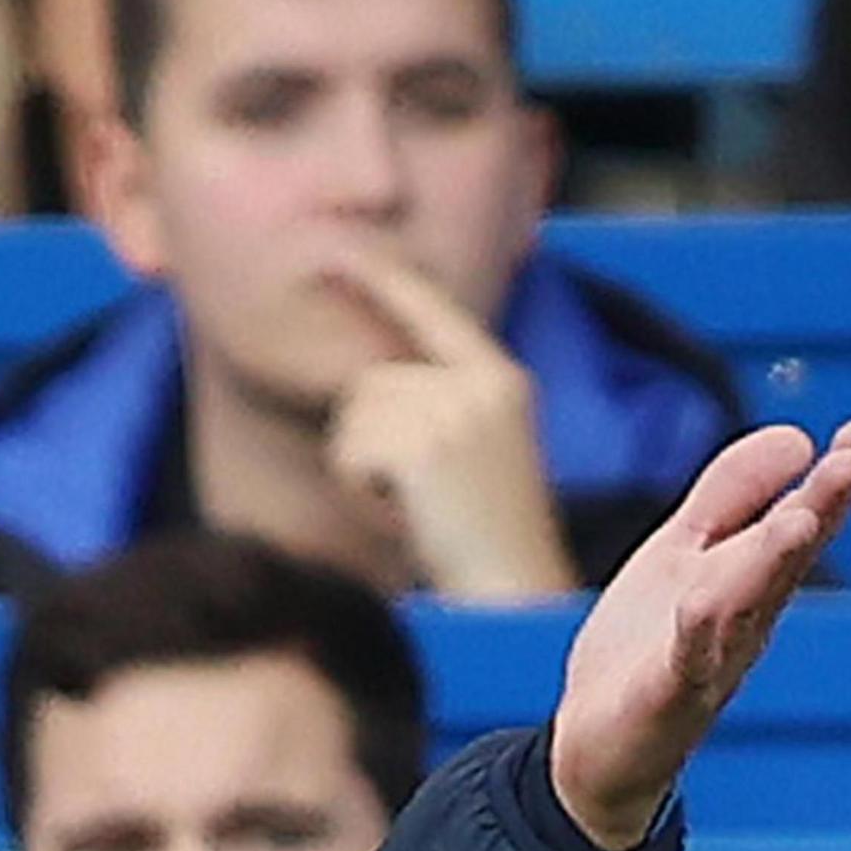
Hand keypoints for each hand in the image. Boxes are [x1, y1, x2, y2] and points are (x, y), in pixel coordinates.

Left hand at [320, 249, 576, 599]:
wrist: (512, 594)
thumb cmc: (482, 539)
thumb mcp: (471, 451)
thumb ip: (435, 405)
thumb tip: (366, 381)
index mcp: (500, 379)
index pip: (432, 311)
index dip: (381, 281)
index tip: (338, 256)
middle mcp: (481, 383)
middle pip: (370, 382)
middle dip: (367, 442)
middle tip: (413, 497)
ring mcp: (455, 411)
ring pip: (354, 417)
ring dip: (363, 471)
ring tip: (415, 508)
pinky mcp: (424, 445)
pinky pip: (348, 454)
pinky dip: (359, 493)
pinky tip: (405, 518)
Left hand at [550, 416, 850, 850]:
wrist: (596, 749)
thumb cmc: (645, 647)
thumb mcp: (682, 554)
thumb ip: (730, 497)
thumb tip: (798, 437)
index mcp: (752, 583)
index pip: (803, 522)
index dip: (834, 478)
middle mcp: (745, 622)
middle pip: (788, 559)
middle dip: (821, 509)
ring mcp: (709, 661)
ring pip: (746, 606)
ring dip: (773, 562)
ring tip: (799, 519)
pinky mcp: (664, 699)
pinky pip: (685, 663)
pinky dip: (695, 633)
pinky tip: (700, 602)